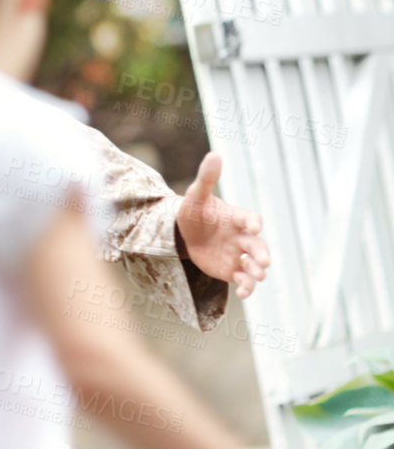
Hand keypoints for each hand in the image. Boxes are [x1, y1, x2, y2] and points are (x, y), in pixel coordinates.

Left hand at [175, 152, 270, 297]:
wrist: (184, 233)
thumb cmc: (194, 211)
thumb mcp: (196, 195)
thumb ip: (207, 178)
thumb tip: (214, 154)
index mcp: (236, 218)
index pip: (250, 219)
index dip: (252, 222)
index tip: (253, 227)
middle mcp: (242, 238)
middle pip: (258, 246)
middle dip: (262, 254)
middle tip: (264, 262)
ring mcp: (238, 255)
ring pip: (254, 265)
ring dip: (257, 272)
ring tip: (258, 277)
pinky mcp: (232, 270)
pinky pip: (244, 280)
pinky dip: (247, 287)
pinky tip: (243, 293)